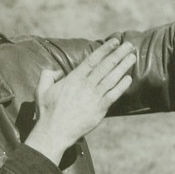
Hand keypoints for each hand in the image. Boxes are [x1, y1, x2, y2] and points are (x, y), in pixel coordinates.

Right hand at [25, 38, 135, 163]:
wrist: (54, 132)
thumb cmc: (47, 111)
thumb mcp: (42, 89)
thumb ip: (49, 75)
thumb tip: (59, 71)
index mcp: (73, 78)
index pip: (93, 59)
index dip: (105, 49)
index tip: (115, 41)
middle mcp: (86, 85)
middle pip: (106, 66)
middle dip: (118, 54)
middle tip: (129, 45)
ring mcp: (94, 97)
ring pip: (112, 78)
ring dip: (123, 67)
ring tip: (132, 57)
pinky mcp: (100, 109)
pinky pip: (113, 95)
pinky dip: (122, 86)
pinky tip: (129, 79)